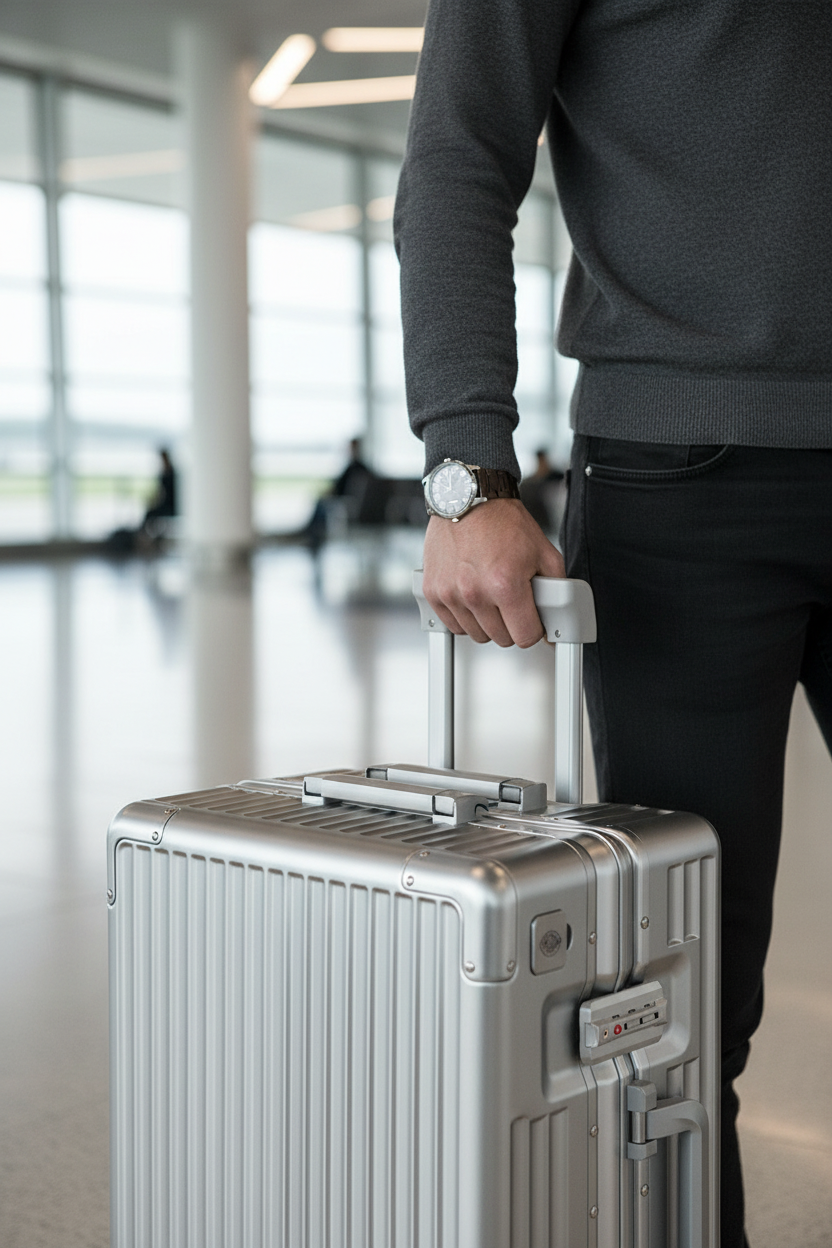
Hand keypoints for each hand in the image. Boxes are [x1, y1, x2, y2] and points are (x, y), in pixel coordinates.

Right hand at [423, 498, 565, 646]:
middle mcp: (475, 593)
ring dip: (486, 621)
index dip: (534, 629)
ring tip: (490, 594)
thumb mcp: (543, 552)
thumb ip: (556, 589)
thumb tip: (557, 617)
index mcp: (506, 585)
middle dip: (511, 624)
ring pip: (475, 634)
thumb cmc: (503, 522)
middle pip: (501, 638)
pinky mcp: (432, 591)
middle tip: (512, 601)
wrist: (469, 498)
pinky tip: (471, 596)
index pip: (525, 636)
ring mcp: (450, 594)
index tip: (532, 620)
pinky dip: (463, 617)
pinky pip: (452, 625)